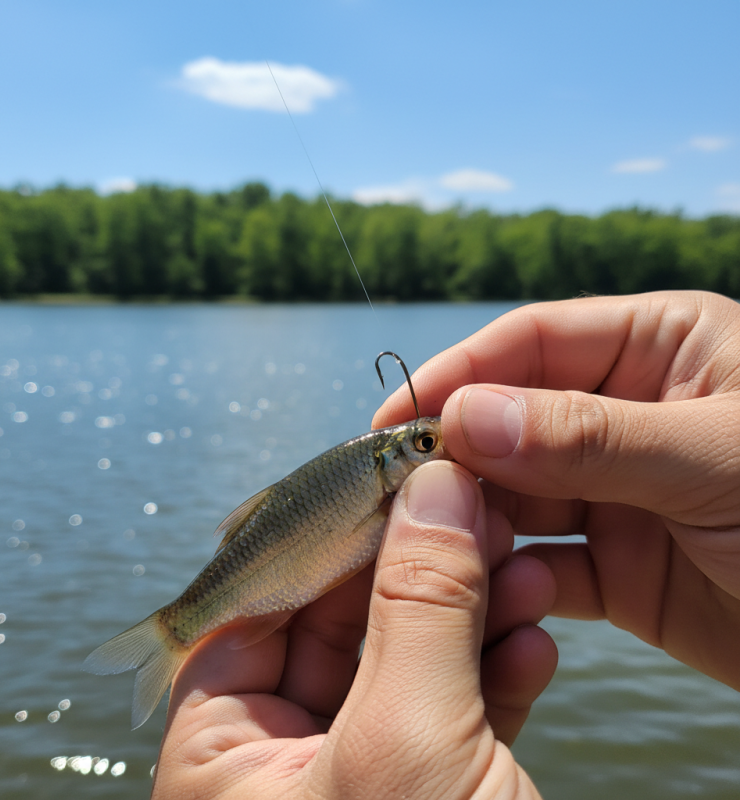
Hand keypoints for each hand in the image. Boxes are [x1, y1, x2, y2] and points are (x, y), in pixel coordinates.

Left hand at [150, 462, 555, 798]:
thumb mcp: (406, 748)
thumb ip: (418, 608)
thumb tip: (433, 487)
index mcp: (221, 757)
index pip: (261, 600)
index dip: (331, 530)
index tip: (399, 477)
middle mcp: (280, 765)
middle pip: (345, 622)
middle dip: (417, 565)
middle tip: (475, 508)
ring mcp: (359, 780)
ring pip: (409, 661)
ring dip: (471, 611)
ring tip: (522, 566)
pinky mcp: (430, 797)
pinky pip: (455, 714)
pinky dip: (496, 673)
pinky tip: (535, 639)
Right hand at [374, 290, 739, 688]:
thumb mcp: (716, 456)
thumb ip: (588, 434)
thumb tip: (467, 415)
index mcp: (658, 348)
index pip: (532, 343)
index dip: (460, 374)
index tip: (398, 416)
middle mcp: (626, 413)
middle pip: (512, 420)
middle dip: (457, 453)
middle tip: (398, 487)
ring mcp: (617, 492)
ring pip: (518, 496)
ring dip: (475, 518)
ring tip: (431, 541)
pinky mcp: (617, 567)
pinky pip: (543, 564)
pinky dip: (512, 579)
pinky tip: (493, 590)